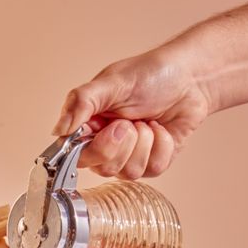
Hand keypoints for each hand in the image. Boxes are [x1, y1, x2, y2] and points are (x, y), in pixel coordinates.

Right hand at [52, 43, 209, 178]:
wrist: (189, 79)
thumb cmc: (150, 75)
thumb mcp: (111, 82)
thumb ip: (81, 102)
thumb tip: (58, 130)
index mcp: (89, 126)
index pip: (77, 155)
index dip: (96, 147)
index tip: (111, 126)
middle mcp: (106, 146)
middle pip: (105, 167)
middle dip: (124, 141)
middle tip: (131, 120)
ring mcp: (129, 157)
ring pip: (130, 172)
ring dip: (144, 142)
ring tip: (147, 121)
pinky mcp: (152, 164)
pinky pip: (153, 169)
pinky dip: (162, 146)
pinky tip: (162, 129)